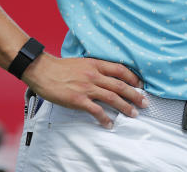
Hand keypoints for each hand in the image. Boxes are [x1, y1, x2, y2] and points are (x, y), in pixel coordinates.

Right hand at [22, 53, 147, 127]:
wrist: (42, 70)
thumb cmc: (60, 67)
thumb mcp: (81, 62)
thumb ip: (94, 68)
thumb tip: (106, 76)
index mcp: (95, 64)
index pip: (120, 70)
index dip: (132, 78)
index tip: (140, 85)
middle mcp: (94, 75)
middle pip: (120, 85)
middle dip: (135, 95)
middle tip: (144, 102)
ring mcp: (86, 87)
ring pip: (112, 98)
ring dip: (125, 107)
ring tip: (133, 114)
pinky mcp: (78, 99)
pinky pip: (96, 110)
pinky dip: (105, 118)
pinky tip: (110, 124)